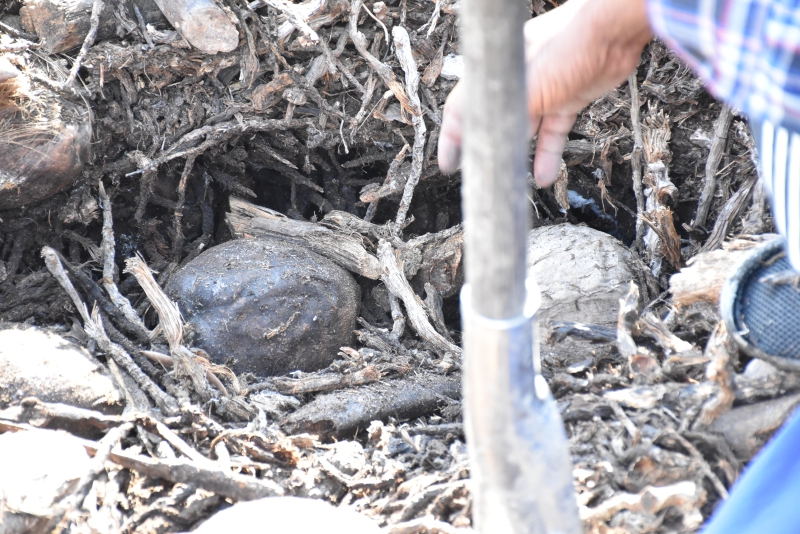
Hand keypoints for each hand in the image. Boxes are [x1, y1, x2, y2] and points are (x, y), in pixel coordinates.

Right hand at [438, 0, 652, 186]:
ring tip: (512, 180)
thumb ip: (500, 117)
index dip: (453, 137)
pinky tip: (545, 175)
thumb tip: (476, 145)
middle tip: (481, 174)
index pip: (464, 108)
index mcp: (495, 72)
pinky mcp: (568, 97)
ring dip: (521, 155)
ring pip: (526, 129)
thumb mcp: (525, 89)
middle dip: (487, 149)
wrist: (614, 32)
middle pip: (494, 121)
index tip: (449, 163)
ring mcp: (543, 90)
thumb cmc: (567, 46)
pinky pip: (553, 131)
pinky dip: (549, 153)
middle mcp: (516, 80)